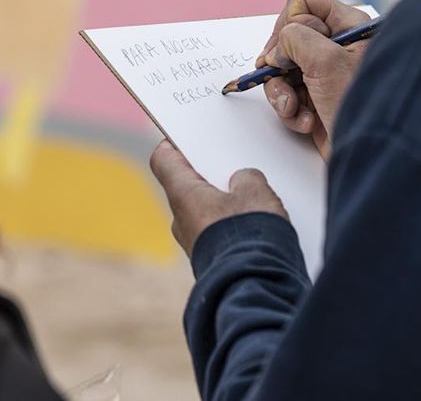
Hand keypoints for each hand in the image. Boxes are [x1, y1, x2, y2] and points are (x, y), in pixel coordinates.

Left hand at [149, 140, 287, 257]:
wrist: (255, 287)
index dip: (174, 143)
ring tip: (252, 195)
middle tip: (231, 163)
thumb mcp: (256, 192)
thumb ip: (246, 178)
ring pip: (204, 209)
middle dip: (209, 173)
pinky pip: (216, 231)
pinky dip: (230, 223)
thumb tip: (242, 181)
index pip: (164, 160)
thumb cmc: (250, 236)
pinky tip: (255, 222)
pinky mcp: (209, 259)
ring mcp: (194, 242)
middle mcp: (181, 219)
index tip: (187, 134)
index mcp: (183, 196)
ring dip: (223, 200)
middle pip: (187, 184)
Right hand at [259, 0, 371, 159]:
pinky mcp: (318, 101)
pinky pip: (289, 96)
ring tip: (295, 108)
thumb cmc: (364, 107)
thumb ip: (295, 38)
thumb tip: (278, 47)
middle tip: (281, 74)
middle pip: (288, 38)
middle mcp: (338, 48)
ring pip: (283, 70)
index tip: (282, 47)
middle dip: (279, 62)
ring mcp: (327, 76)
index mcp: (350, 27)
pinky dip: (291, 110)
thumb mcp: (326, 60)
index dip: (288, 22)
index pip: (305, 3)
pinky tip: (307, 122)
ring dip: (282, 92)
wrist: (375, 158)